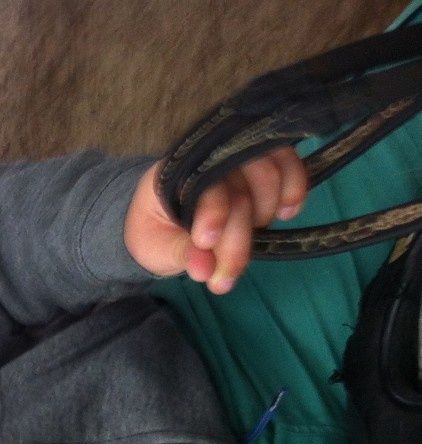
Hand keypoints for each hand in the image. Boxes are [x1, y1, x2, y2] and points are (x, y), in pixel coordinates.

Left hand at [124, 146, 307, 293]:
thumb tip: (205, 270)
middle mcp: (207, 159)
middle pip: (239, 193)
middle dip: (237, 242)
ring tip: (251, 241)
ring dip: (267, 213)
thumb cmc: (157, 231)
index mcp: (172, 177)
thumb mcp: (156, 248)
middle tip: (224, 280)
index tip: (206, 243)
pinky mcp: (262, 159)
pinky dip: (294, 188)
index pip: (203, 189)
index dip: (212, 215)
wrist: (164, 215)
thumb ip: (180, 255)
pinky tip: (288, 213)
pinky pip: (288, 163)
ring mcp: (237, 156)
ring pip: (268, 175)